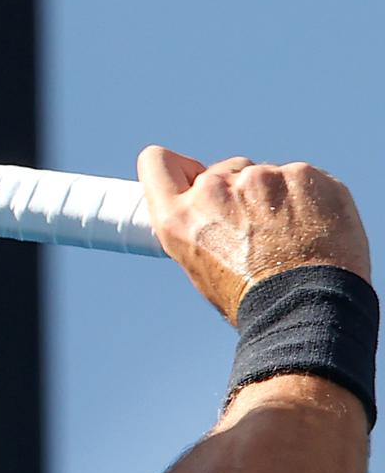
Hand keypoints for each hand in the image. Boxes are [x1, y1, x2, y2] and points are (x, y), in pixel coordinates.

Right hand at [137, 145, 370, 323]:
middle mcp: (213, 190)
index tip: (194, 178)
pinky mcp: (301, 175)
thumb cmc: (254, 301)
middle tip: (259, 230)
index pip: (157, 162)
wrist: (310, 310)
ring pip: (265, 174)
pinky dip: (307, 196)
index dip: (179, 169)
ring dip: (275, 195)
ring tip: (292, 236)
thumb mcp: (200, 268)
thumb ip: (198, 226)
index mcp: (179, 217)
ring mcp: (260, 177)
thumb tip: (213, 209)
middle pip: (223, 170)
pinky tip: (315, 227)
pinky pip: (301, 177)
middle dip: (238, 192)